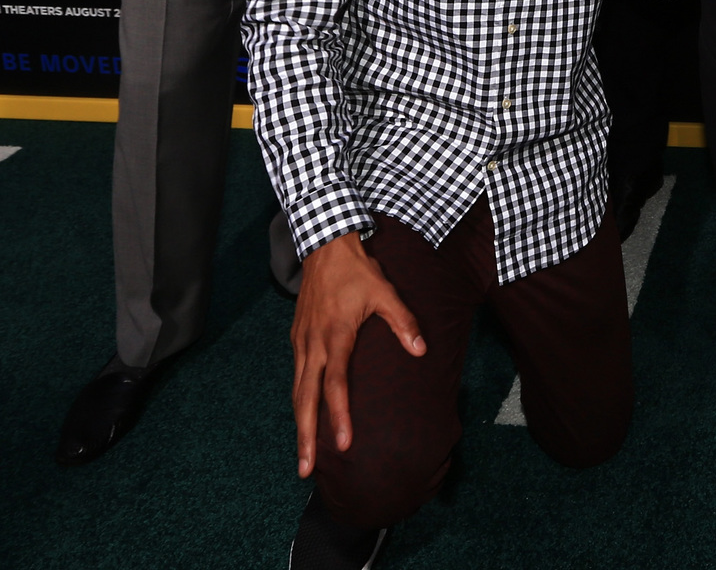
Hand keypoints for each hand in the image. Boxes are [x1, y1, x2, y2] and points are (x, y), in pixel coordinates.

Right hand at [292, 232, 425, 476]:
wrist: (325, 247)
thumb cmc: (357, 271)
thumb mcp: (385, 292)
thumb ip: (403, 323)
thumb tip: (420, 351)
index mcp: (336, 335)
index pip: (335, 385)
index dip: (339, 416)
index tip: (343, 444)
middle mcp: (314, 344)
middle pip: (306, 399)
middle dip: (305, 437)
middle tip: (306, 470)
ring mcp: (302, 343)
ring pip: (297, 392)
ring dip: (299, 425)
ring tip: (302, 457)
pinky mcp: (297, 339)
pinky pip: (295, 378)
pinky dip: (298, 403)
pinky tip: (303, 419)